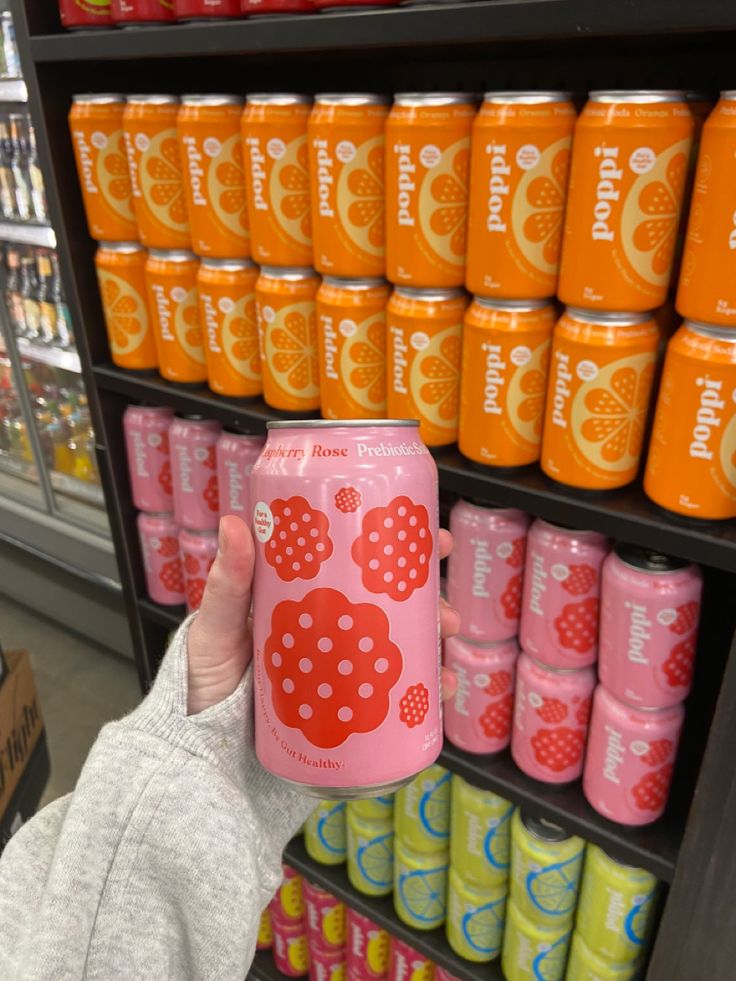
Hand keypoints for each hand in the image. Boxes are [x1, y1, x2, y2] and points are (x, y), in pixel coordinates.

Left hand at [187, 515, 459, 714]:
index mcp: (306, 599)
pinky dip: (423, 694)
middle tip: (448, 614)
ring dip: (433, 647)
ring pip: (399, 649)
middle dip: (430, 605)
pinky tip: (440, 693)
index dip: (402, 548)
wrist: (201, 752)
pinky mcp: (347, 710)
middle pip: (390, 607)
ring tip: (446, 655)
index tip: (437, 538)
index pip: (359, 564)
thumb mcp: (217, 627)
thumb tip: (234, 521)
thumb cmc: (206, 681)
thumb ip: (227, 583)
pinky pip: (392, 697)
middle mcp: (331, 630)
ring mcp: (341, 670)